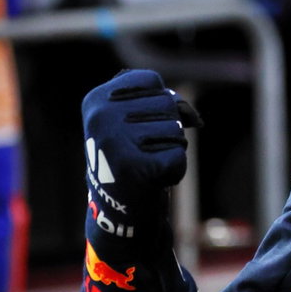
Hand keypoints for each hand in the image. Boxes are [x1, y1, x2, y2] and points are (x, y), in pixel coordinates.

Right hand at [82, 70, 201, 239]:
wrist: (116, 211)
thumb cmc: (130, 157)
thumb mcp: (132, 120)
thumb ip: (162, 102)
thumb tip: (194, 118)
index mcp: (96, 100)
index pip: (151, 80)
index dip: (157, 101)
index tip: (138, 124)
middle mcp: (101, 118)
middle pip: (167, 104)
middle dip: (165, 128)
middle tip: (142, 151)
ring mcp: (116, 144)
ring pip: (176, 131)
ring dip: (170, 150)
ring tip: (145, 165)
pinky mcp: (136, 169)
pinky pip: (178, 157)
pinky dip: (173, 171)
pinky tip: (151, 181)